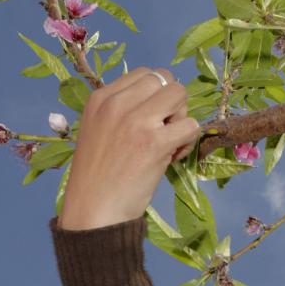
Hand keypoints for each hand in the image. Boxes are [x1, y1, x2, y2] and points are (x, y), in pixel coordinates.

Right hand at [57, 66, 200, 231]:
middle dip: (172, 104)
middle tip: (165, 132)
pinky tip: (174, 158)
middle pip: (166, 79)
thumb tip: (162, 106)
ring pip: (180, 95)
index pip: (145, 74)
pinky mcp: (154, 143)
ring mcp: (136, 121)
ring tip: (170, 144)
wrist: (93, 211)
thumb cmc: (98, 178)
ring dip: (182, 119)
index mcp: (101, 97)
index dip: (157, 95)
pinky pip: (191, 125)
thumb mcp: (99, 131)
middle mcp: (117, 103)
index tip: (152, 121)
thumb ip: (122, 112)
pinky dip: (189, 142)